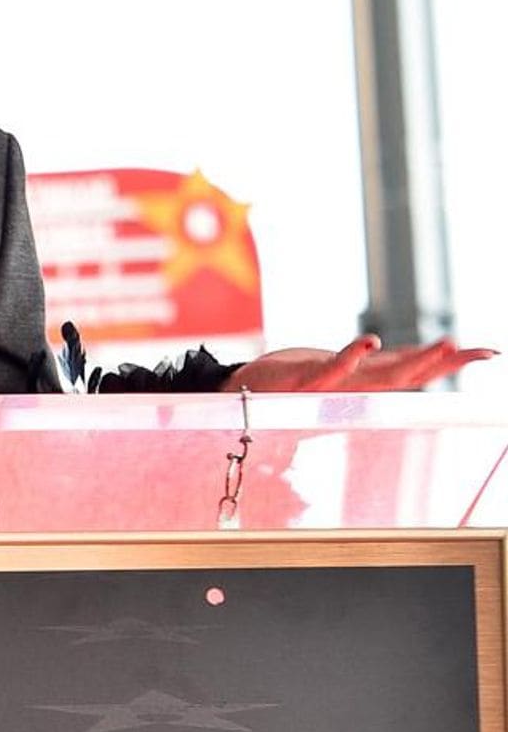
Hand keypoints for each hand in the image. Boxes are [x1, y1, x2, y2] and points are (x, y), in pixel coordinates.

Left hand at [224, 334, 496, 391]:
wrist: (248, 390)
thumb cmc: (298, 377)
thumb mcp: (343, 367)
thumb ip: (370, 363)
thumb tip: (404, 353)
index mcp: (367, 384)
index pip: (416, 371)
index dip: (451, 363)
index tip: (490, 352)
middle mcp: (356, 388)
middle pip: (408, 377)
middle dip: (444, 364)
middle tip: (480, 351)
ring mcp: (332, 386)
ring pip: (380, 378)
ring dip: (413, 362)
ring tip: (445, 343)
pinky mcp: (304, 381)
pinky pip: (333, 371)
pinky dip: (352, 357)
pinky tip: (371, 341)